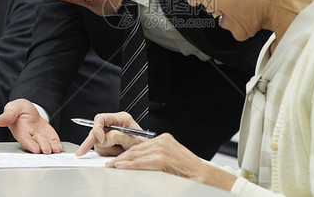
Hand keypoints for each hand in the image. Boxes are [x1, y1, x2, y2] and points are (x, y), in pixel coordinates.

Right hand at [0, 98, 62, 153]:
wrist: (29, 110)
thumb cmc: (20, 110)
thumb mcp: (14, 107)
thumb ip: (9, 114)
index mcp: (20, 131)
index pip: (24, 139)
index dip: (30, 144)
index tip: (36, 149)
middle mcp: (30, 137)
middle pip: (36, 144)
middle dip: (42, 146)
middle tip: (47, 149)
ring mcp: (40, 138)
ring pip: (45, 145)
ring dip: (51, 148)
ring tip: (55, 149)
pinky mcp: (48, 137)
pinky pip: (52, 143)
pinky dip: (56, 146)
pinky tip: (59, 148)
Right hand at [76, 112, 146, 156]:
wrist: (147, 155)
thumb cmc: (144, 145)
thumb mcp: (132, 140)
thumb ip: (117, 137)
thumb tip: (103, 139)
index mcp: (121, 119)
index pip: (101, 119)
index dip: (97, 129)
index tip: (99, 139)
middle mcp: (114, 125)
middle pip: (96, 130)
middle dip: (93, 141)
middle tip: (82, 151)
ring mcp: (110, 134)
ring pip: (97, 142)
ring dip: (106, 149)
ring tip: (118, 151)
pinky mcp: (108, 143)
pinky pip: (100, 148)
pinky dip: (107, 153)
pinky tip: (115, 153)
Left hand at [107, 133, 236, 190]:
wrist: (201, 174)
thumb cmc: (187, 170)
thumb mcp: (171, 157)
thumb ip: (157, 155)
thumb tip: (141, 161)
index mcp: (164, 139)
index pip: (141, 145)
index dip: (128, 152)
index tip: (119, 157)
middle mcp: (162, 140)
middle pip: (137, 148)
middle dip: (123, 156)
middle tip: (112, 162)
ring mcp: (161, 148)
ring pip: (136, 154)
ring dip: (123, 161)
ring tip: (113, 166)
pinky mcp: (160, 157)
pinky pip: (140, 161)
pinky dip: (129, 165)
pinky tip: (121, 167)